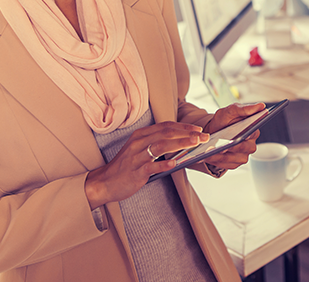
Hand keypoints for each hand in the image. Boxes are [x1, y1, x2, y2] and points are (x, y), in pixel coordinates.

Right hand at [84, 121, 207, 207]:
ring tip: (195, 143)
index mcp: (141, 135)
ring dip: (180, 143)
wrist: (105, 182)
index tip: (198, 129)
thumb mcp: (139, 149)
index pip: (166, 126)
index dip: (183, 127)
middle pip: (166, 133)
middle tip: (203, 136)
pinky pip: (151, 166)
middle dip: (187, 134)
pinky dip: (163, 164)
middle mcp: (139, 143)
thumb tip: (180, 142)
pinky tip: (175, 164)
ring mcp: (137, 157)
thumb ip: (156, 143)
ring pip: (161, 146)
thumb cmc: (126, 166)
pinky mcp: (135, 172)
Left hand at [202, 102, 265, 170]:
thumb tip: (261, 105)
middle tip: (219, 146)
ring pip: (234, 158)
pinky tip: (207, 156)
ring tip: (208, 152)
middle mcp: (250, 144)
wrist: (213, 132)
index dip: (245, 136)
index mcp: (253, 130)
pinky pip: (226, 164)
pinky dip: (216, 161)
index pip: (252, 133)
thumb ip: (244, 108)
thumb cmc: (224, 120)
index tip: (238, 136)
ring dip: (220, 155)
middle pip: (243, 148)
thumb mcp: (230, 111)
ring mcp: (243, 155)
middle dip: (230, 147)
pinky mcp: (234, 163)